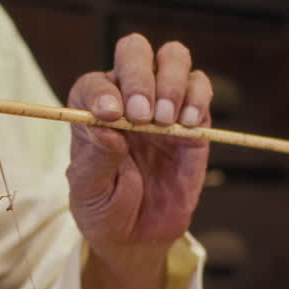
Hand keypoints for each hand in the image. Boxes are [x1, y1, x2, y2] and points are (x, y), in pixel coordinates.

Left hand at [67, 36, 211, 255]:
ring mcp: (162, 105)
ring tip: (165, 122)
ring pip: (172, 57)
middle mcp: (127, 98)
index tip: (110, 115)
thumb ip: (96, 159)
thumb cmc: (104, 209)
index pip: (94, 82)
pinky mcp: (193, 120)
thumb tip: (106, 127)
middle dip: (139, 76)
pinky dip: (197, 97)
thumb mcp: (89, 191)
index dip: (102, 91)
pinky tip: (188, 123)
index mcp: (92, 111)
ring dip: (170, 82)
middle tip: (142, 115)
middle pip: (134, 51)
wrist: (136, 236)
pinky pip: (200, 88)